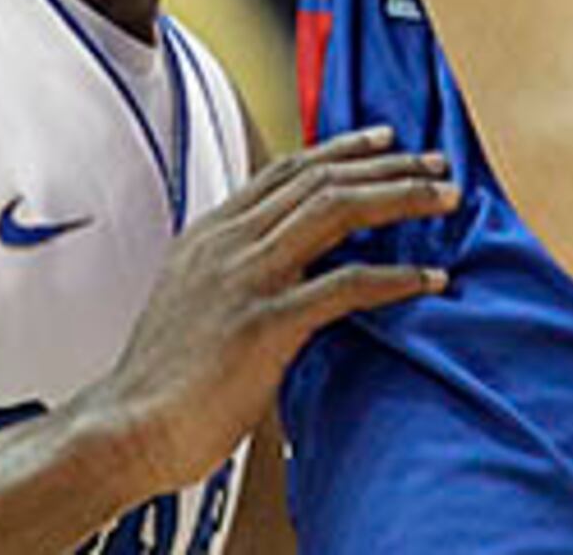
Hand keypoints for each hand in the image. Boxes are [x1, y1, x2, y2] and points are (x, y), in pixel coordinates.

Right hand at [76, 128, 452, 495]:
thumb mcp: (191, 303)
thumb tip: (287, 272)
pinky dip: (396, 277)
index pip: (286, 170)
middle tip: (436, 164)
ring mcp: (246, 280)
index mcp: (209, 236)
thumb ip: (234, 275)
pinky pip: (345, 285)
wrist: (125, 431)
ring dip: (401, 199)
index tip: (387, 141)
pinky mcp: (265, 324)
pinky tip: (430, 279)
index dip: (342, 149)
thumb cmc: (162, 382)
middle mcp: (228, 245)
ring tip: (447, 200)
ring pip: (337, 211)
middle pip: (321, 179)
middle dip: (387, 166)